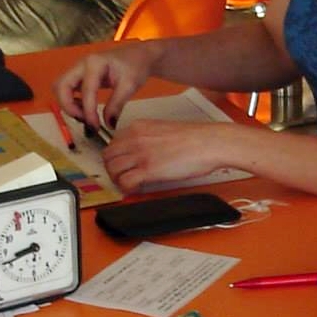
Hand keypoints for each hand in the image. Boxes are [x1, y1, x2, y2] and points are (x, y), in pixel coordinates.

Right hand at [52, 42, 158, 132]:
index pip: (86, 90)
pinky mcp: (79, 75)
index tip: (96, 127)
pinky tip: (85, 109)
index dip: (88, 111)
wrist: (138, 56)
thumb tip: (108, 125)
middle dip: (67, 106)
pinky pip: (66, 89)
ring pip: (60, 87)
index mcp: (95, 63)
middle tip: (83, 120)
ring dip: (67, 104)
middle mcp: (81, 64)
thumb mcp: (130, 86)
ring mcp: (78, 69)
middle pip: (60, 85)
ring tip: (85, 115)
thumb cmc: (135, 66)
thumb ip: (117, 105)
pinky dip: (70, 101)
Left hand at [100, 120, 236, 193]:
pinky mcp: (149, 169)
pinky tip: (134, 189)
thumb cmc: (194, 138)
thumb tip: (140, 152)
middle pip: (108, 156)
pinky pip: (125, 181)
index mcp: (139, 127)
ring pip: (112, 169)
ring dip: (117, 180)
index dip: (115, 157)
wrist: (208, 143)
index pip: (113, 143)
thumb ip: (146, 138)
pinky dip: (126, 188)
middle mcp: (136, 138)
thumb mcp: (162, 130)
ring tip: (127, 185)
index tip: (120, 164)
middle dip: (111, 169)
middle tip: (120, 177)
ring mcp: (141, 153)